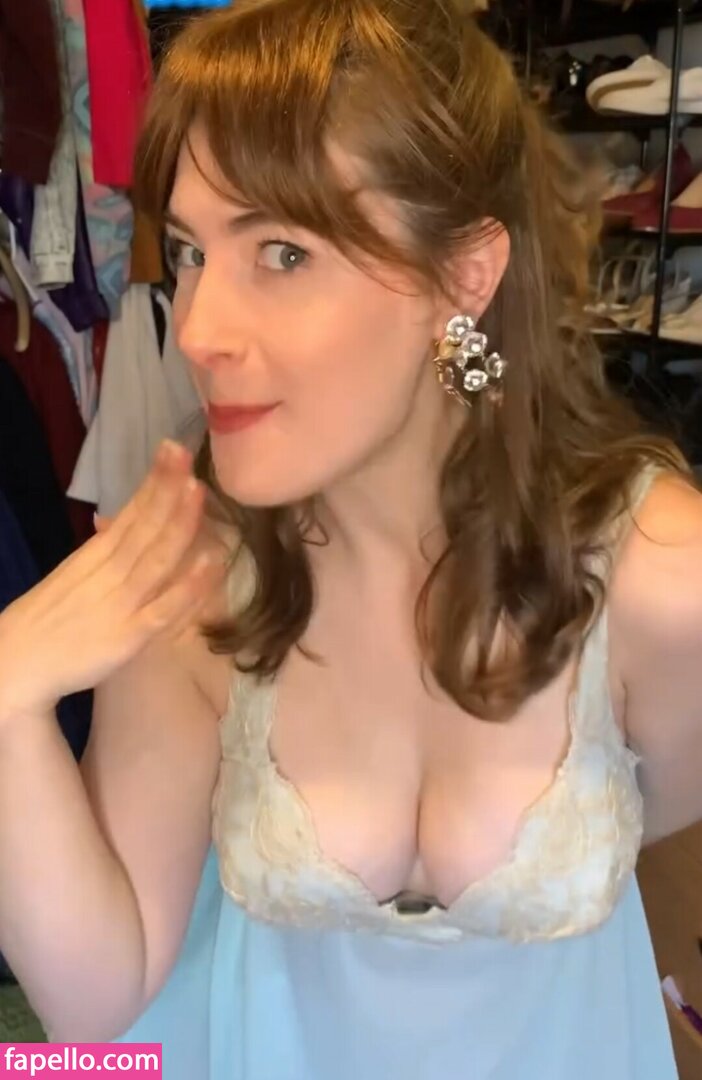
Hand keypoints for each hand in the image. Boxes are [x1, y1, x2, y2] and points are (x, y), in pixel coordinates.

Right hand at [0, 441, 224, 720]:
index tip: (173, 449)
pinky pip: (164, 608)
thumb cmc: (47, 622)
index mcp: (93, 557)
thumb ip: (99, 552)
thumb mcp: (70, 577)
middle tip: (188, 453)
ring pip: (157, 558)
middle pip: (143, 526)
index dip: (153, 482)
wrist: (13, 666)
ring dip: (180, 525)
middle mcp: (108, 573)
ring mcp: (120, 603)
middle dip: (167, 489)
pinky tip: (212, 563)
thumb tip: (113, 523)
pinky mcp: (128, 636)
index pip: (130, 512)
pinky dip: (189, 586)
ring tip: (200, 492)